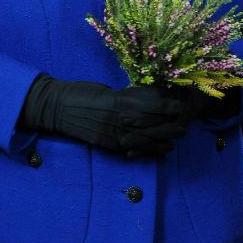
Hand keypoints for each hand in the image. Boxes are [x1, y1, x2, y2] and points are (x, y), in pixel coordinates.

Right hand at [21, 77, 190, 156]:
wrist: (58, 107)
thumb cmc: (82, 92)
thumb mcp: (110, 89)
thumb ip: (131, 96)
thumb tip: (154, 96)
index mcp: (122, 101)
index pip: (156, 105)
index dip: (171, 106)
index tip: (182, 105)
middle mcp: (122, 120)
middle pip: (156, 125)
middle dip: (172, 126)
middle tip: (184, 126)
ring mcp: (116, 136)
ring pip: (149, 141)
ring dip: (165, 141)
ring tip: (175, 140)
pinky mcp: (110, 146)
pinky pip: (136, 151)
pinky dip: (151, 152)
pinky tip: (161, 152)